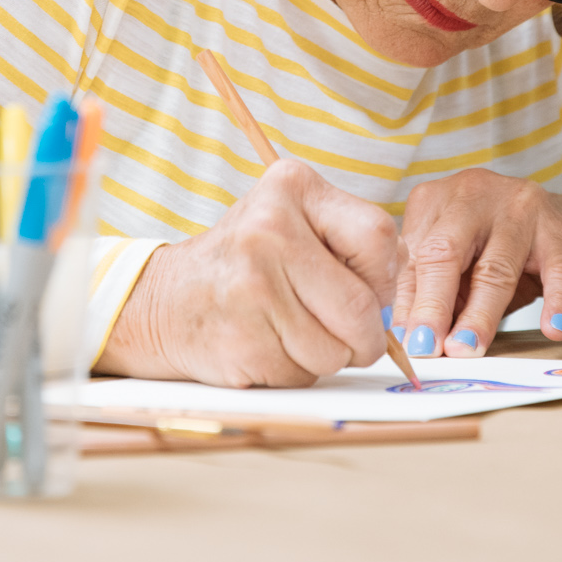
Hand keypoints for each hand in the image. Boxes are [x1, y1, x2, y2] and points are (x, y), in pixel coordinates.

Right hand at [96, 158, 399, 386]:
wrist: (164, 301)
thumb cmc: (243, 264)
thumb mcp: (291, 223)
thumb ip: (348, 242)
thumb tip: (397, 290)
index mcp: (290, 186)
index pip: (378, 236)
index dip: (383, 278)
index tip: (365, 290)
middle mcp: (268, 228)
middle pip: (361, 306)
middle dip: (362, 335)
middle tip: (342, 332)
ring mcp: (252, 286)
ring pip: (335, 350)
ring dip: (326, 356)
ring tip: (290, 331)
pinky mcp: (241, 339)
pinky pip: (303, 375)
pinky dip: (295, 371)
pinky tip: (267, 345)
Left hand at [392, 168, 561, 355]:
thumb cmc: (502, 250)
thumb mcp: (460, 263)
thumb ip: (434, 292)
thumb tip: (411, 338)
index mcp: (437, 199)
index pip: (414, 254)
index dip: (408, 302)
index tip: (407, 343)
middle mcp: (474, 195)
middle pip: (446, 252)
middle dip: (433, 305)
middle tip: (428, 347)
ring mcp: (520, 208)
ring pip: (496, 267)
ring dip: (480, 315)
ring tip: (468, 348)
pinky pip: (559, 270)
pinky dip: (558, 302)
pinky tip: (553, 328)